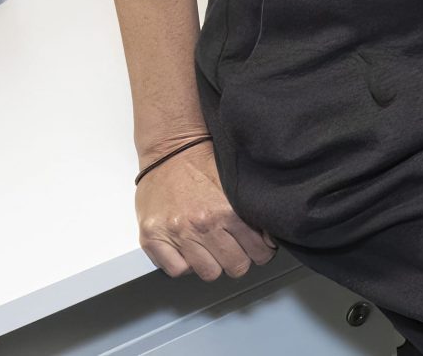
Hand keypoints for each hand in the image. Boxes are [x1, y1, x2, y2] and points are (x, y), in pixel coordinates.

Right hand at [136, 141, 273, 280]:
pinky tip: (189, 251)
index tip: (259, 250)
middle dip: (239, 260)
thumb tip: (270, 238)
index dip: (262, 253)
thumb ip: (254, 211)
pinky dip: (184, 265)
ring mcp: (176, 233)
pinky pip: (176, 270)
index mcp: (228, 211)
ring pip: (207, 272)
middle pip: (234, 266)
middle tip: (236, 251)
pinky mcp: (152, 237)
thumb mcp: (236, 183)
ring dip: (213, 264)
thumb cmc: (204, 163)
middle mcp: (202, 224)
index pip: (258, 252)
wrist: (170, 150)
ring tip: (212, 250)